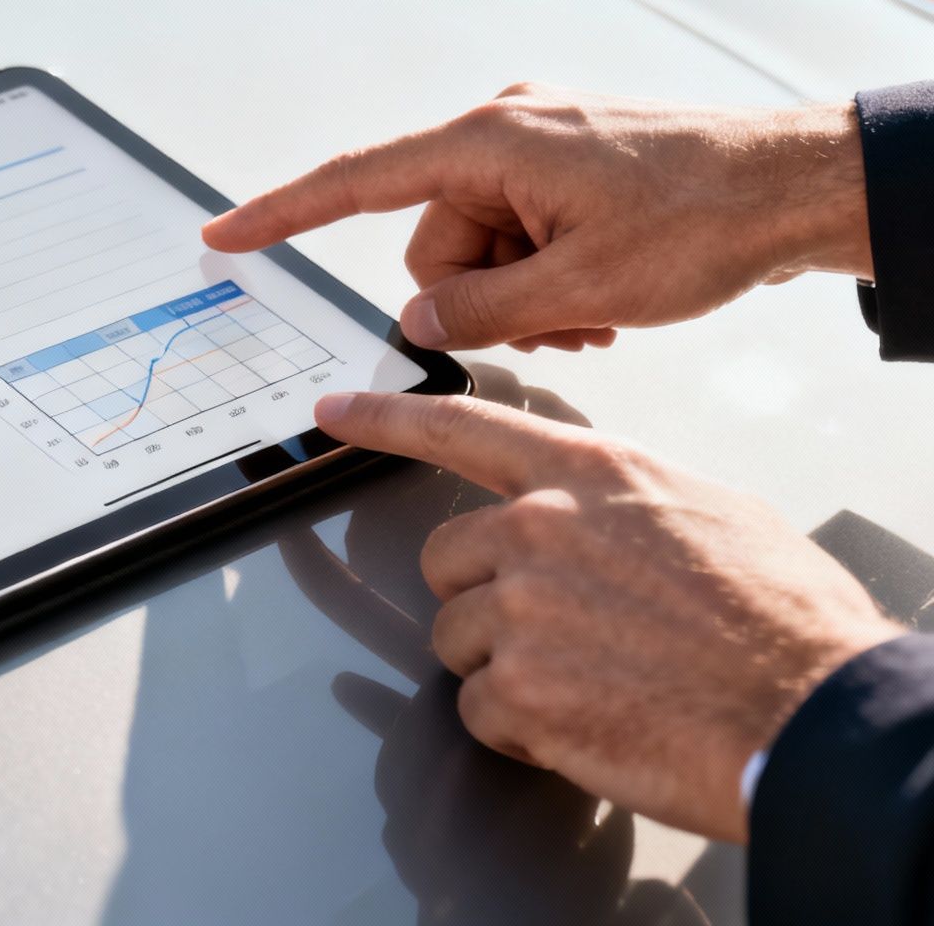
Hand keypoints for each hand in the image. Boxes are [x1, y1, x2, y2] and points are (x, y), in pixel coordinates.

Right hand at [203, 85, 870, 350]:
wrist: (797, 187)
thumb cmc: (704, 219)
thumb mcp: (581, 289)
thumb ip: (479, 311)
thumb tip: (420, 323)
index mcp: (489, 142)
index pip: (357, 184)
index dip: (282, 214)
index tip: (224, 235)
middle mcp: (502, 131)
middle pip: (433, 245)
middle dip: (480, 297)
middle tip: (557, 320)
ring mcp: (536, 145)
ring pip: (478, 251)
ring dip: (524, 296)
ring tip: (593, 311)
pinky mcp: (565, 164)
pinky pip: (518, 235)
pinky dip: (547, 277)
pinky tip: (599, 296)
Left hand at [315, 390, 904, 840]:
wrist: (812, 712)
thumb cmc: (782, 620)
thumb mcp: (711, 514)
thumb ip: (623, 504)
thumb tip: (598, 518)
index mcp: (589, 475)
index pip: (460, 426)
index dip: (385, 420)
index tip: (332, 414)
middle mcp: (539, 529)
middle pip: (444, 561)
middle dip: (485, 601)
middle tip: (566, 634)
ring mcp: (521, 609)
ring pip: (456, 641)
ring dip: (508, 670)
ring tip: (598, 681)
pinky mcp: (517, 690)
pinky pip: (480, 712)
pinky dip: (525, 731)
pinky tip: (595, 722)